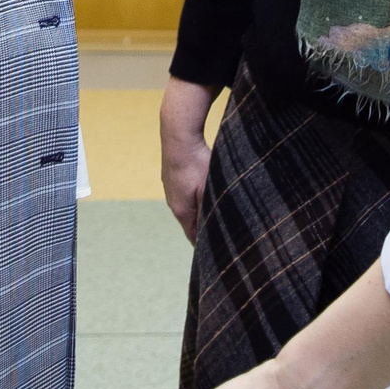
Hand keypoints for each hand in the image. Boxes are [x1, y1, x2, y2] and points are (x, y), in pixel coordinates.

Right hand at [160, 77, 221, 242]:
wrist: (178, 135)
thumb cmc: (197, 162)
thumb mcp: (209, 189)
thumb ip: (210, 210)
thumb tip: (213, 229)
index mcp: (182, 210)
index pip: (193, 236)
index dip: (204, 245)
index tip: (216, 252)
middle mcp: (173, 202)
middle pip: (190, 222)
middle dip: (203, 229)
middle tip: (218, 236)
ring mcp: (171, 189)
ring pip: (187, 207)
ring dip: (199, 212)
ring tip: (213, 216)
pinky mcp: (172, 178)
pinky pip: (184, 194)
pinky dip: (194, 198)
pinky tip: (202, 192)